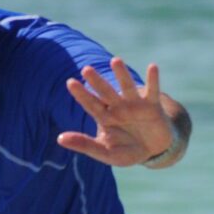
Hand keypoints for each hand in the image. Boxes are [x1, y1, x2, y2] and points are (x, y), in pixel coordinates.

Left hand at [56, 57, 173, 166]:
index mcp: (104, 117)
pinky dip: (153, 80)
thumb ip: (85, 145)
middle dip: (97, 81)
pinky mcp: (152, 105)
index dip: (81, 94)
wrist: (153, 151)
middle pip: (106, 92)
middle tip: (86, 69)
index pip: (90, 104)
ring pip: (127, 86)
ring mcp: (135, 104)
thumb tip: (59, 138)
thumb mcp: (105, 152)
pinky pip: (153, 91)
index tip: (70, 82)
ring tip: (115, 61)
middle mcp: (118, 107)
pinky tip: (152, 67)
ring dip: (122, 74)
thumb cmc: (127, 151)